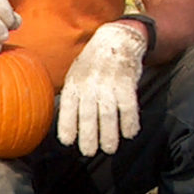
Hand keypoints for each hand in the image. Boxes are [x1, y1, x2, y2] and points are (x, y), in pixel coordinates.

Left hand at [57, 20, 147, 155]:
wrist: (115, 40)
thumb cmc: (92, 64)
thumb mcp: (75, 75)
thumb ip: (72, 97)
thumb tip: (64, 124)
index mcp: (74, 83)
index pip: (68, 107)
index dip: (67, 125)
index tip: (68, 142)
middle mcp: (90, 83)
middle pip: (88, 115)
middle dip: (88, 136)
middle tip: (89, 153)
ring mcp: (108, 83)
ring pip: (108, 113)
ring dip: (109, 134)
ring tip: (109, 149)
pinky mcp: (126, 82)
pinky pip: (128, 106)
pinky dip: (129, 122)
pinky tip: (129, 134)